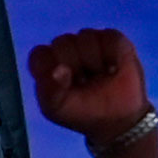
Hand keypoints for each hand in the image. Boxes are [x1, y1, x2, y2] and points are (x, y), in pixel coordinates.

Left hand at [30, 26, 152, 139]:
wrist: (117, 120)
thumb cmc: (82, 114)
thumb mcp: (58, 109)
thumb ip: (49, 91)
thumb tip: (59, 69)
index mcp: (47, 65)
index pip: (40, 54)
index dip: (51, 67)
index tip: (64, 84)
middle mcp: (65, 50)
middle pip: (62, 43)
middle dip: (76, 66)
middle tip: (85, 84)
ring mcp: (89, 43)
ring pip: (86, 37)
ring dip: (95, 62)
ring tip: (102, 77)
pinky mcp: (113, 40)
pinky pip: (110, 38)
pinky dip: (114, 55)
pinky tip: (114, 69)